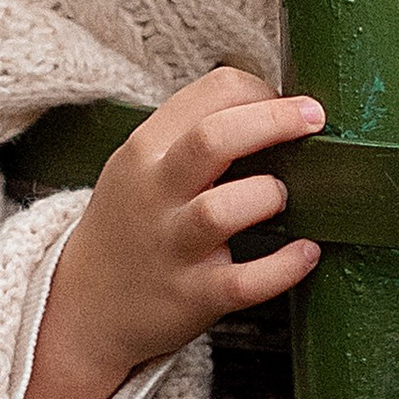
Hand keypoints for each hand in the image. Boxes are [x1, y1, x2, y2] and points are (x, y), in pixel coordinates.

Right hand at [18, 66, 322, 398]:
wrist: (84, 307)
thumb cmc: (132, 224)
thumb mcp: (142, 166)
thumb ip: (194, 134)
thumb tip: (275, 106)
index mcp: (147, 148)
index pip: (212, 91)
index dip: (263, 92)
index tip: (289, 108)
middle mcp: (155, 193)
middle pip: (213, 139)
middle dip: (273, 122)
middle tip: (314, 120)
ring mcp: (172, 247)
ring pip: (220, 210)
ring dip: (266, 196)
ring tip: (283, 198)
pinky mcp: (192, 296)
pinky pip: (244, 282)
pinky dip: (283, 267)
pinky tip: (307, 253)